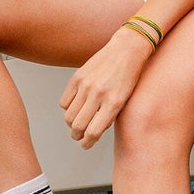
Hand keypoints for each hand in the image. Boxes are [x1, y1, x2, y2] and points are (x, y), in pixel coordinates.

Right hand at [58, 28, 152, 147]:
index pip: (93, 132)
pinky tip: (76, 106)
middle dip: (77, 135)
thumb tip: (92, 132)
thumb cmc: (130, 77)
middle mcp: (98, 94)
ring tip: (77, 122)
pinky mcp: (77, 77)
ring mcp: (86, 85)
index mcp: (114, 102)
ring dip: (71, 123)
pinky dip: (67, 108)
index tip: (86, 144)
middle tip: (79, 136)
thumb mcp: (126, 99)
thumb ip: (110, 116)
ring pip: (68, 116)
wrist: (127, 49)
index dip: (87, 142)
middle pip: (77, 126)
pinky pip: (64, 102)